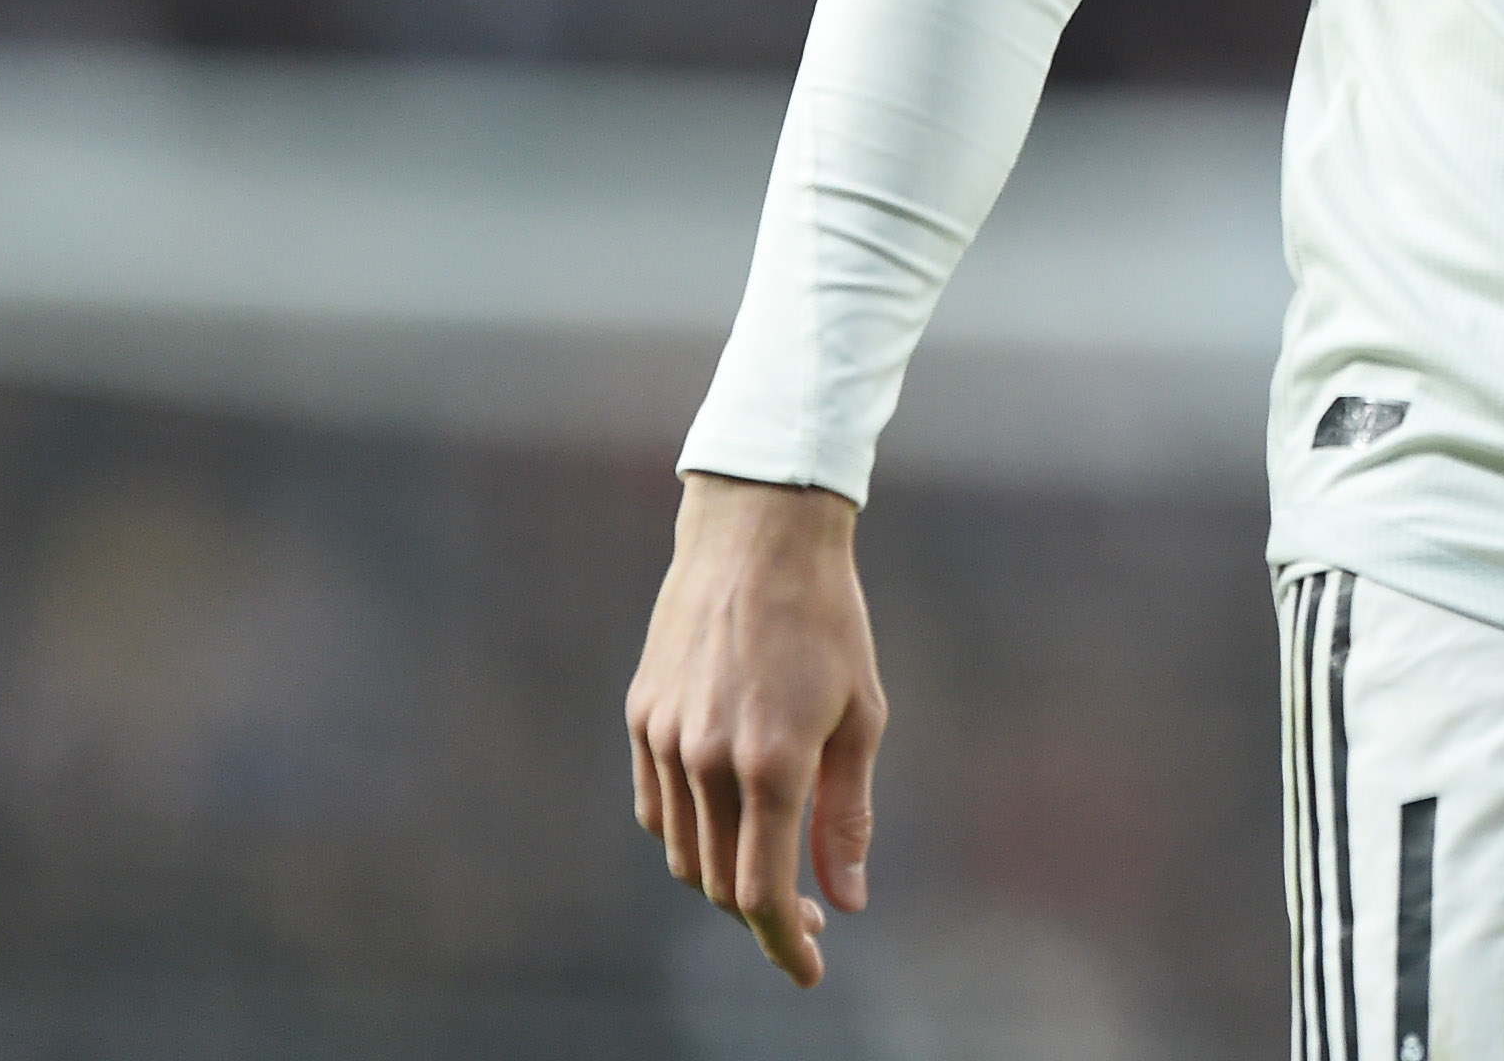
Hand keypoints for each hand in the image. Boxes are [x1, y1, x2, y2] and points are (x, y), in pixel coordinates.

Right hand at [627, 471, 886, 985]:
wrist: (759, 532)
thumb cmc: (830, 620)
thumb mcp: (863, 715)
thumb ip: (848, 815)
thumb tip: (848, 900)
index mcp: (771, 763)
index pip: (763, 893)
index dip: (786, 945)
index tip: (810, 971)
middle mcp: (706, 759)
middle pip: (719, 883)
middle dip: (764, 916)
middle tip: (812, 915)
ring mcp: (664, 738)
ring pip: (682, 853)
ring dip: (724, 879)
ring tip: (771, 867)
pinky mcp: (640, 716)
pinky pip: (656, 808)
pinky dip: (688, 836)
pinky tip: (726, 825)